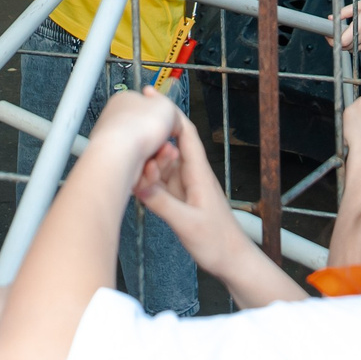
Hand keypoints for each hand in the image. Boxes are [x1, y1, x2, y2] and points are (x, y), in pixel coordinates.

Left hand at [84, 87, 184, 187]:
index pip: (147, 109)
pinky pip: (140, 171)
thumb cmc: (137, 127)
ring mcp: (117, 147)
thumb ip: (173, 112)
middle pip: (149, 136)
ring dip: (160, 158)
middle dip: (164, 144)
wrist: (120, 154)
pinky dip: (149, 172)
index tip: (172, 125)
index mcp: (125, 102)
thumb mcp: (166, 107)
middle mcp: (118, 124)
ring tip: (165, 157)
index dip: (162, 118)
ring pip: (147, 156)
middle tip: (171, 146)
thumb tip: (175, 123)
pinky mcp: (118, 167)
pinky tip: (151, 168)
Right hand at [133, 109, 257, 269]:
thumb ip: (163, 203)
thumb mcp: (187, 224)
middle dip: (151, 136)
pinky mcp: (182, 200)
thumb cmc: (218, 243)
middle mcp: (193, 176)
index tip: (152, 97)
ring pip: (163, 164)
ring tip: (127, 157)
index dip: (169, 113)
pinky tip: (136, 181)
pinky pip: (162, 182)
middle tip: (128, 128)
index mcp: (199, 174)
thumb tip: (138, 184)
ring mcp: (187, 188)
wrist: (233, 262)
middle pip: (170, 146)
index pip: (185, 133)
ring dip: (148, 160)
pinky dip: (149, 179)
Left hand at [336, 0, 360, 54]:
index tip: (328, 35)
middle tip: (334, 34)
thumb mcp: (359, 5)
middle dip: (338, 43)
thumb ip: (343, 12)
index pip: (342, 41)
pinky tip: (356, 35)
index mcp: (360, 27)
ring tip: (344, 34)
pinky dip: (356, 44)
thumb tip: (331, 18)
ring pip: (354, 49)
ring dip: (347, 44)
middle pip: (346, 48)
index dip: (333, 40)